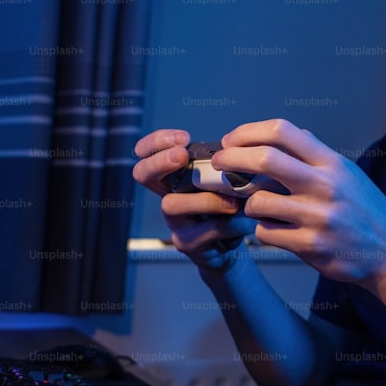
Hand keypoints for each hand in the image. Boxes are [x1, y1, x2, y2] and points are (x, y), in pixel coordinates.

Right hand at [132, 129, 254, 269]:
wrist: (230, 247)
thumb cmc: (226, 207)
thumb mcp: (222, 182)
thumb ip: (220, 167)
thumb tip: (234, 151)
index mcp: (175, 177)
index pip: (146, 152)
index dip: (156, 141)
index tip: (184, 138)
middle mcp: (168, 195)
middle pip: (141, 173)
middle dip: (160, 161)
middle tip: (182, 155)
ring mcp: (173, 221)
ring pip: (172, 204)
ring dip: (206, 200)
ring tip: (234, 202)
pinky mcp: (186, 243)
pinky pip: (202, 229)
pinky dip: (228, 225)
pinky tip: (244, 222)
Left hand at [214, 119, 385, 289]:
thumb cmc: (365, 211)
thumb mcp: (348, 174)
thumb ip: (316, 155)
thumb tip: (281, 135)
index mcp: (332, 163)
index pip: (283, 132)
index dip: (248, 132)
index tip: (231, 140)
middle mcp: (326, 186)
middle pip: (264, 160)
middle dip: (231, 159)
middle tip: (218, 164)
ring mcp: (318, 217)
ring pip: (257, 201)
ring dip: (247, 203)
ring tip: (257, 207)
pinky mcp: (310, 246)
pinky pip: (265, 232)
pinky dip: (263, 229)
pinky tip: (275, 230)